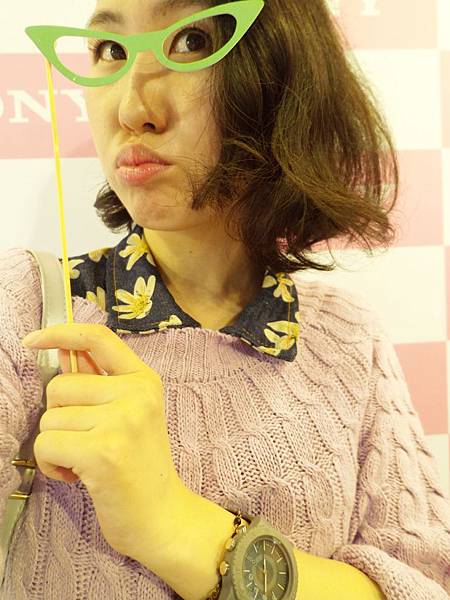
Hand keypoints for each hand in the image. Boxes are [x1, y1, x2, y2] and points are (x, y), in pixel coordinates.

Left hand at [22, 323, 186, 558]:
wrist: (162, 516)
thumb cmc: (140, 467)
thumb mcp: (131, 414)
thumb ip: (100, 382)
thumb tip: (62, 351)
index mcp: (143, 380)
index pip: (98, 338)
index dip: (61, 333)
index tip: (33, 339)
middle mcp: (135, 394)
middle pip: (60, 385)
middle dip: (60, 416)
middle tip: (86, 440)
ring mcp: (121, 421)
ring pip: (50, 417)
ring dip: (56, 444)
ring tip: (85, 461)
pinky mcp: (103, 451)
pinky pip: (47, 444)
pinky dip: (52, 464)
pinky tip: (78, 475)